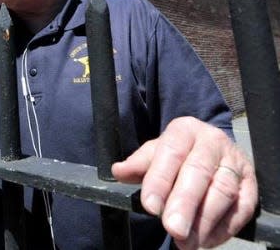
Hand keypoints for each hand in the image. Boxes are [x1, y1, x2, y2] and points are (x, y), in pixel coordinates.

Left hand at [112, 116, 257, 248]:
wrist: (209, 149)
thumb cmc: (176, 154)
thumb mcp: (154, 153)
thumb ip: (138, 164)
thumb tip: (118, 171)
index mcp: (184, 130)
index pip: (170, 154)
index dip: (160, 181)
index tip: (150, 206)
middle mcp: (212, 142)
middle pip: (199, 173)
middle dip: (185, 204)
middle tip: (173, 229)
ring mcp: (235, 162)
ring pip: (222, 192)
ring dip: (204, 221)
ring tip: (186, 243)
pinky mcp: (251, 184)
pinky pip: (242, 208)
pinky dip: (224, 228)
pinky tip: (206, 241)